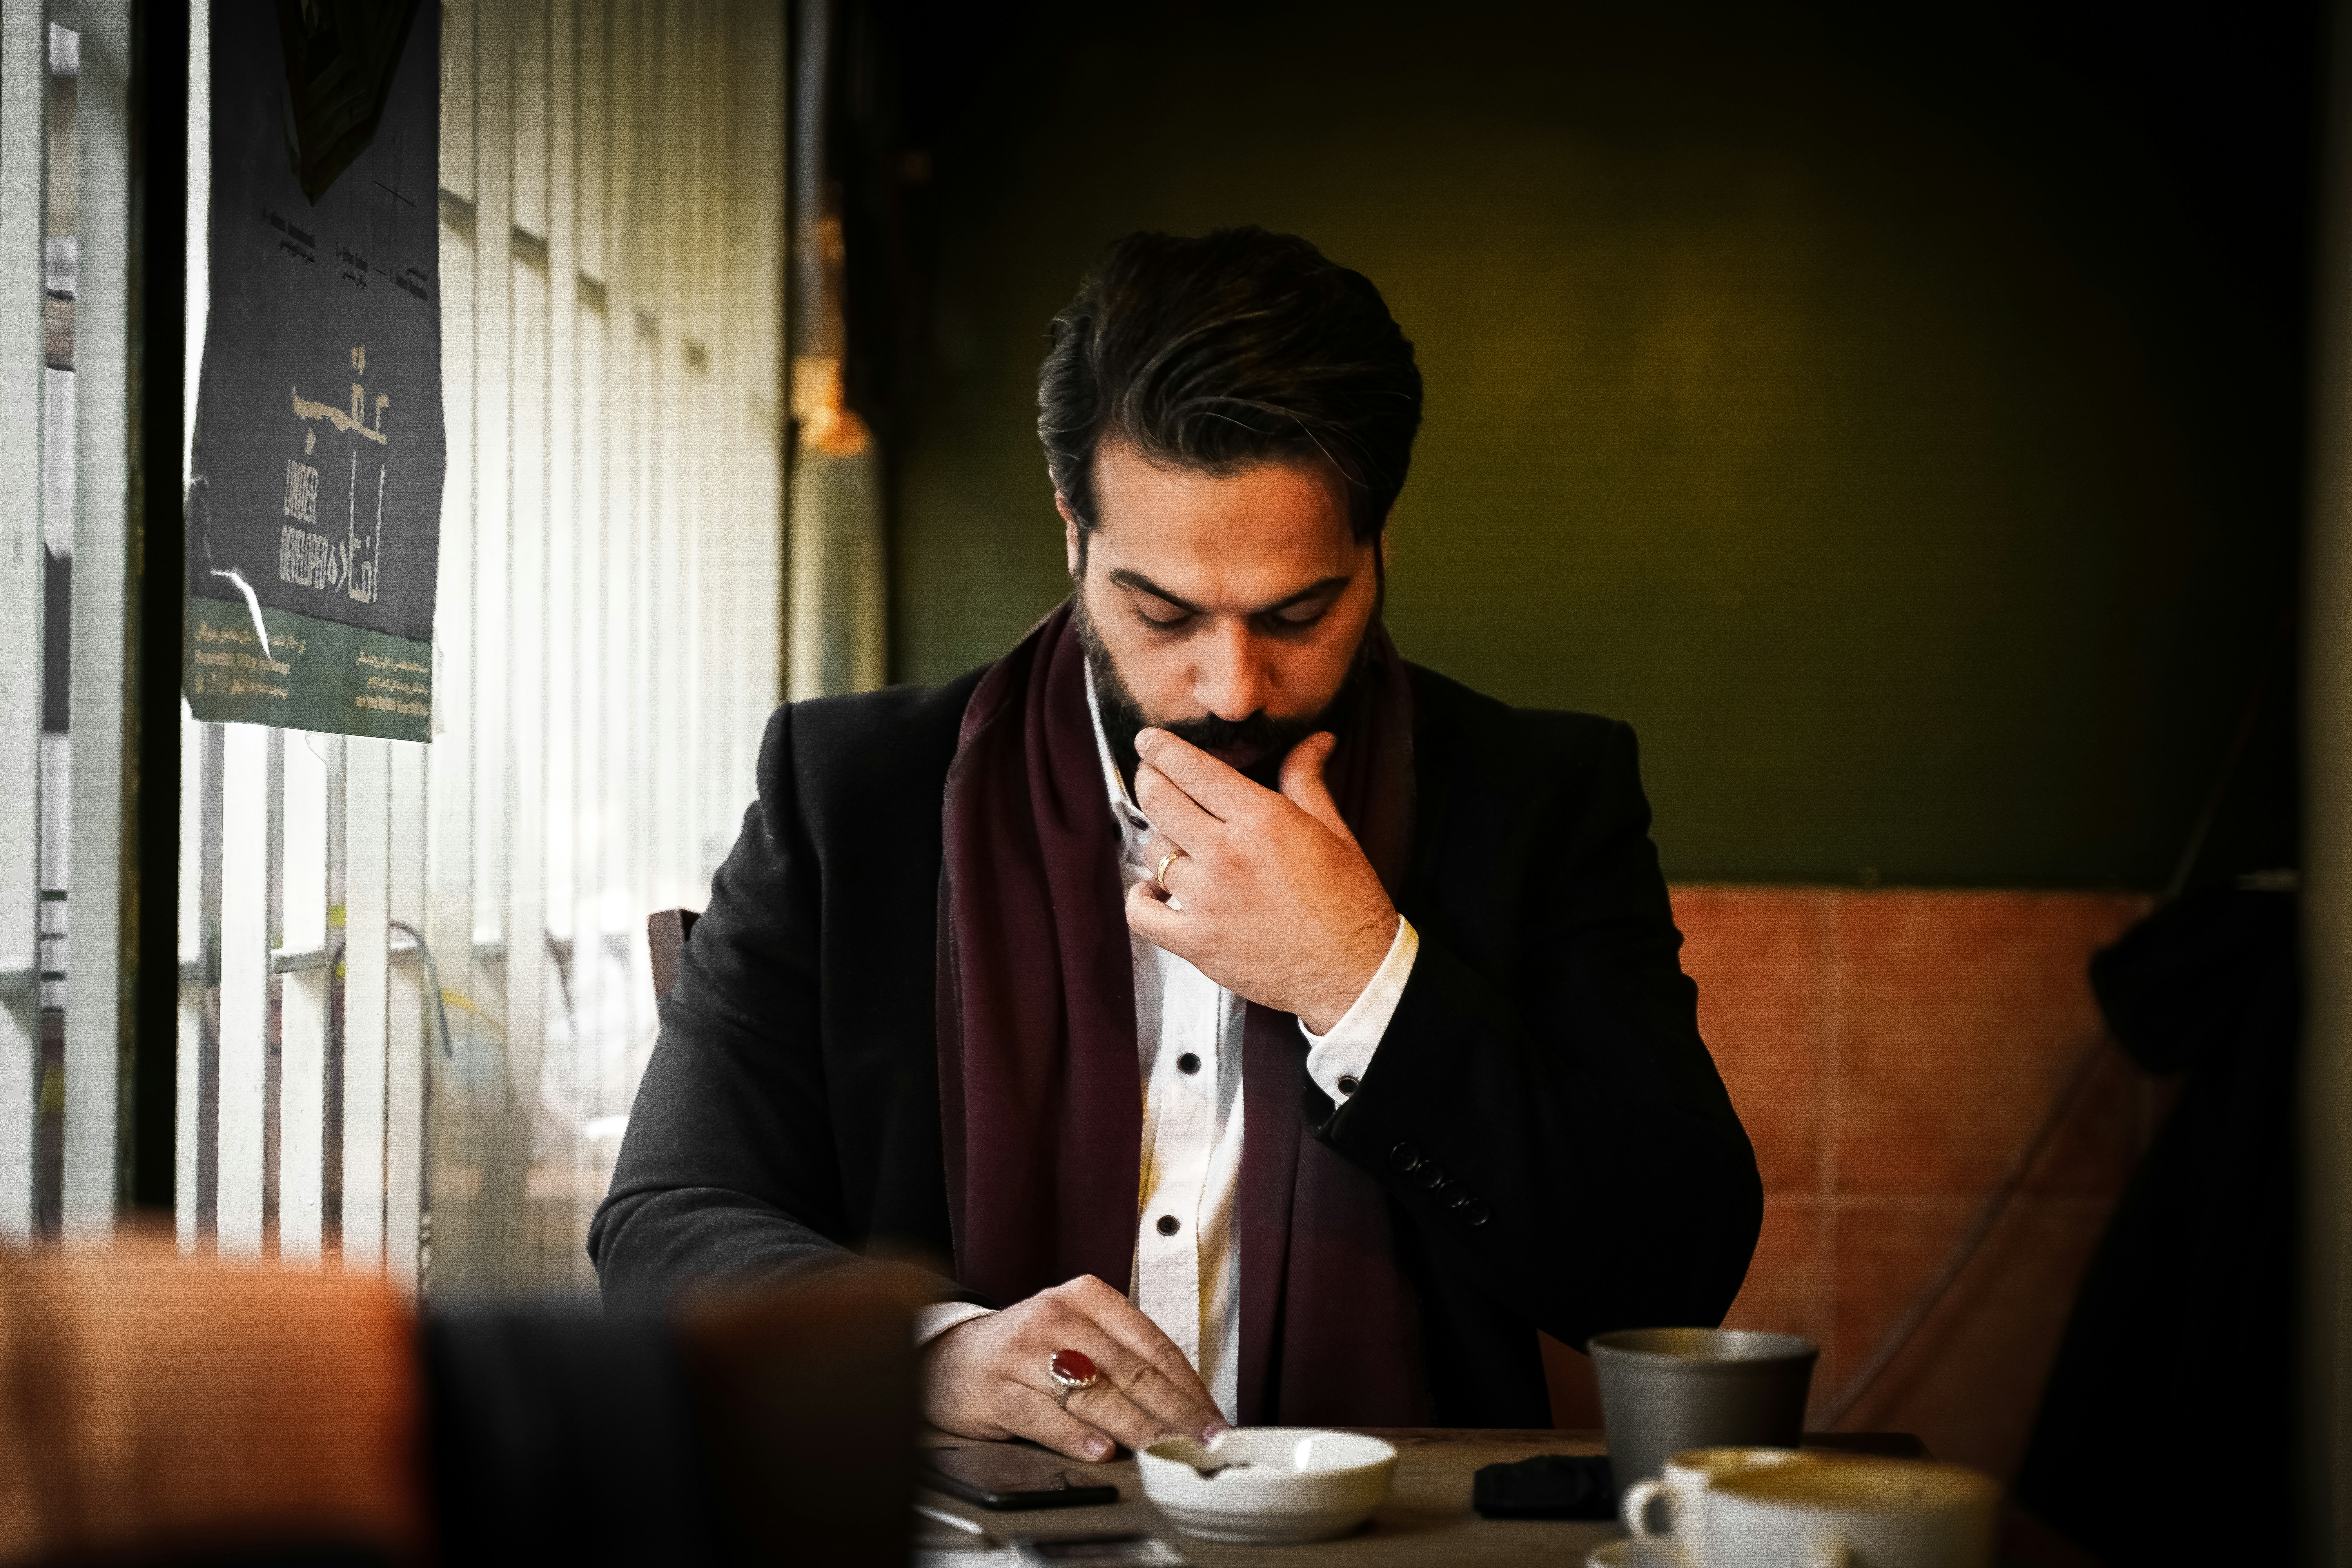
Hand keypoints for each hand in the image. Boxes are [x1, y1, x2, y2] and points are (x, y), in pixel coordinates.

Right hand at [918, 1275, 1226, 1459]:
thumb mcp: (1076, 1336)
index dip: (1188, 1386)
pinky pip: (1043, 1416)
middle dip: (1174, 1411)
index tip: (1212, 1419)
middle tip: (1202, 1440)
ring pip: (1092, 1393)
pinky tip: (1100, 1450)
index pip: (1152, 1343)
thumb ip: (1124, 1361)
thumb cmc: (1027, 1351)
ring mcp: (1024, 1352)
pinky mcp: (998, 1389)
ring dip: (1135, 1427)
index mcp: (1087, 1298)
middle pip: (1129, 1370)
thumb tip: (1186, 1406)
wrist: (951, 1358)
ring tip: (1165, 1449)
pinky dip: (1075, 1436)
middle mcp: (1057, 1317)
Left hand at [1125, 728, 1397, 1032]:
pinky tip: (1155, 890)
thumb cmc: (1348, 904)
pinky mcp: (1196, 943)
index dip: (1161, 748)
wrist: (1353, 972)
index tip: (1150, 741)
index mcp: (1262, 820)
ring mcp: (1207, 901)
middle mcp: (1228, 855)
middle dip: (1148, 779)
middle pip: (1158, 800)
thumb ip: (1308, 780)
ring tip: (1177, 843)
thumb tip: (1315, 740)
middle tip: (1149, 777)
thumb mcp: (1333, 830)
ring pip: (1153, 852)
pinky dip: (1141, 897)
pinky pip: (1141, 912)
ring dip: (1160, 842)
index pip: (1192, 769)